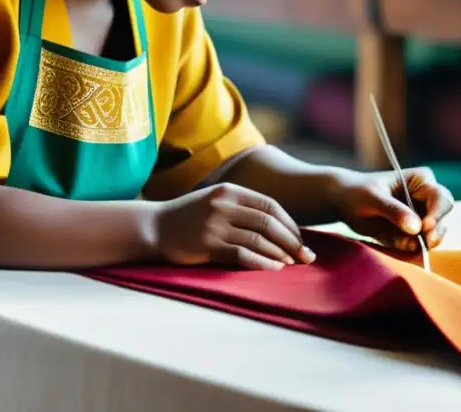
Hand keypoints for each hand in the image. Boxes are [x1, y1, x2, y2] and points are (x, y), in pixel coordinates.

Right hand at [154, 183, 316, 270]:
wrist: (154, 227)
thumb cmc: (188, 216)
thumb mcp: (215, 201)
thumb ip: (242, 208)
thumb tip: (277, 226)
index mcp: (229, 191)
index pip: (270, 205)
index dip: (290, 224)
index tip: (300, 239)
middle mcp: (223, 205)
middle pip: (269, 223)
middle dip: (292, 241)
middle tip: (306, 256)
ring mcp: (215, 225)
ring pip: (259, 239)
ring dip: (280, 254)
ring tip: (292, 264)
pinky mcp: (207, 244)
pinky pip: (242, 254)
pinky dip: (262, 263)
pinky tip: (273, 269)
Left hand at [331, 168, 454, 251]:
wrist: (343, 203)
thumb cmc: (357, 192)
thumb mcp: (371, 198)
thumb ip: (393, 211)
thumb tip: (417, 228)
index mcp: (421, 180)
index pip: (441, 198)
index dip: (437, 213)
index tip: (425, 227)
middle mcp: (427, 198)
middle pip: (442, 218)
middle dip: (433, 232)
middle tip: (420, 243)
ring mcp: (422, 217)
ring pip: (435, 235)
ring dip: (422, 243)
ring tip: (401, 242)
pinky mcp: (414, 233)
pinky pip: (420, 246)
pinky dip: (412, 250)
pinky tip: (397, 245)